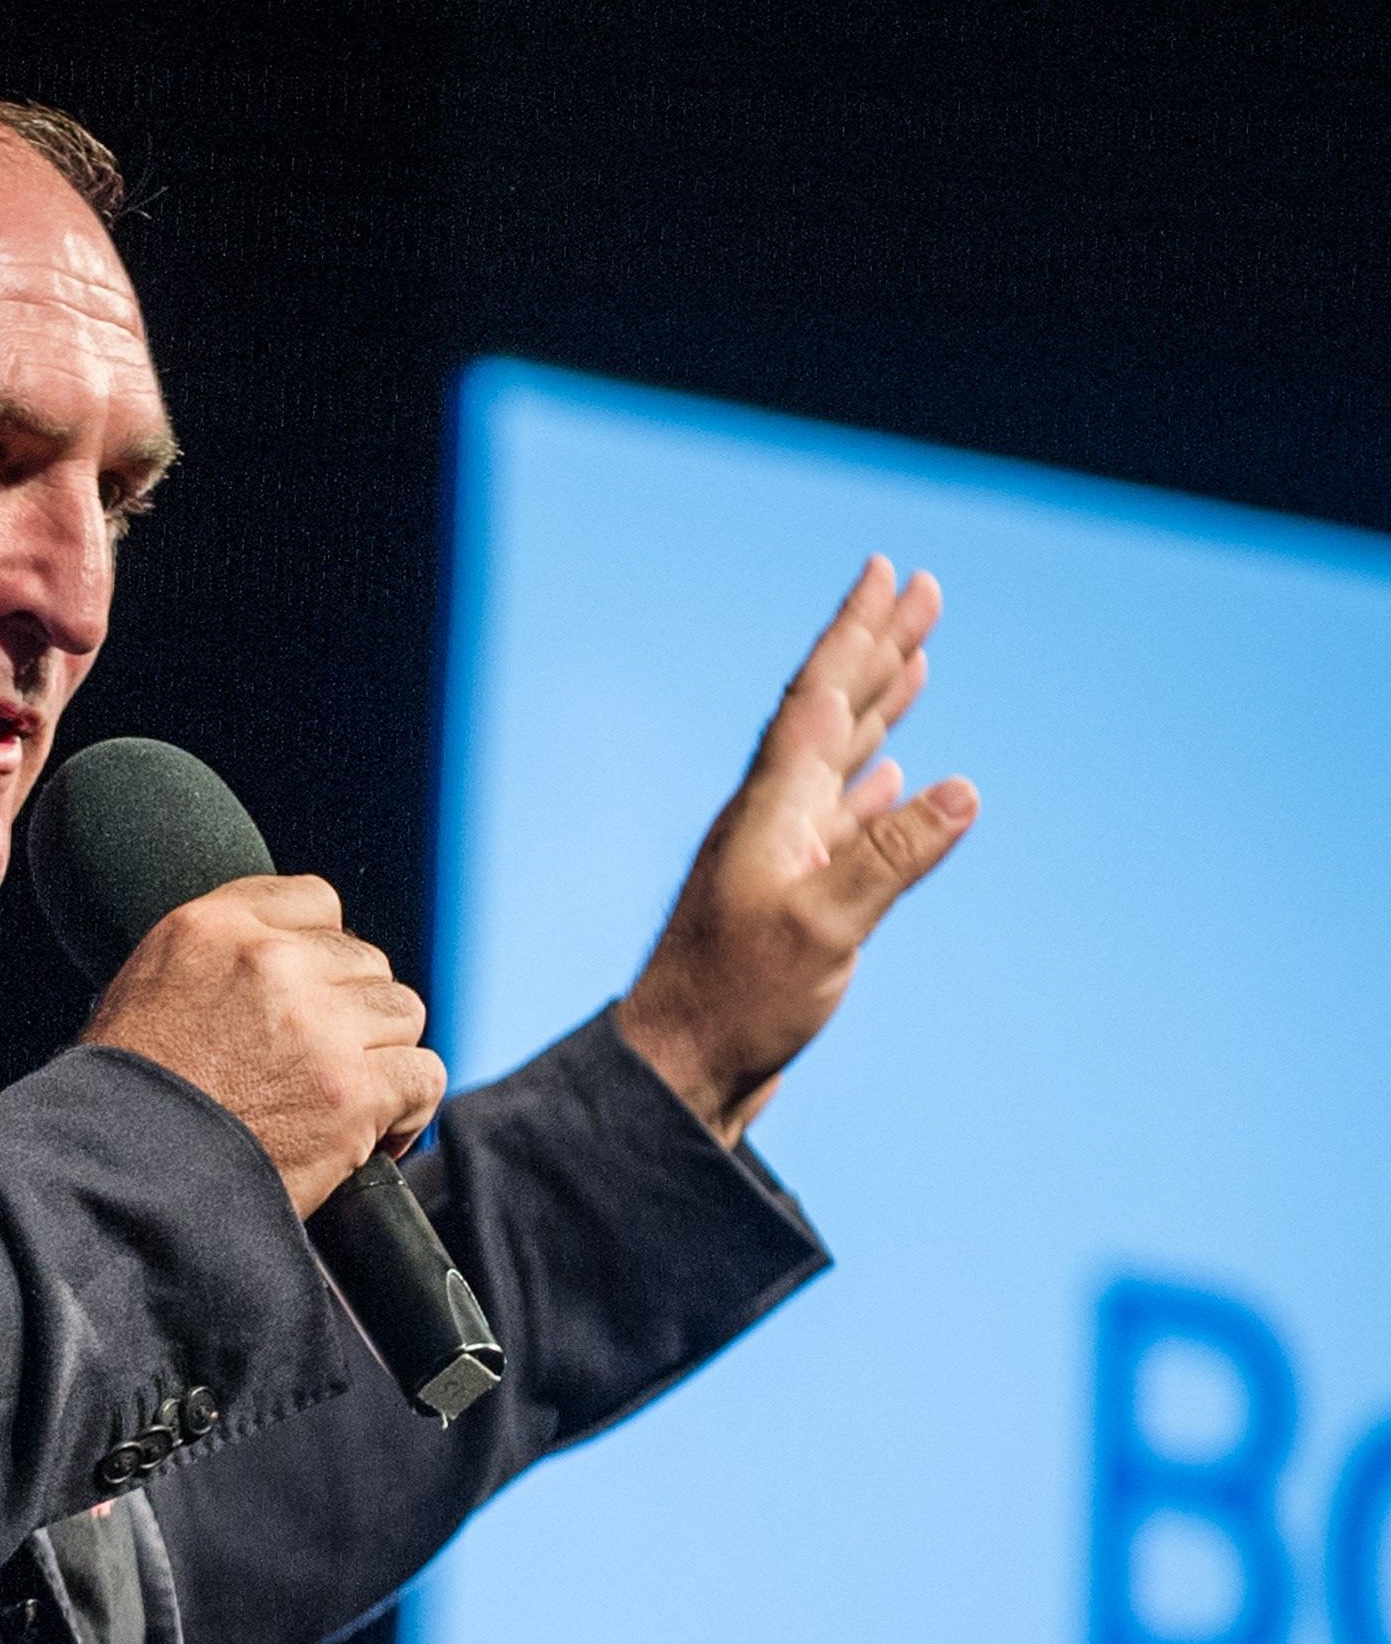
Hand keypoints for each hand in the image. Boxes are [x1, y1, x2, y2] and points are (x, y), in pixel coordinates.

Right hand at [81, 874, 445, 1215]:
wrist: (116, 1181)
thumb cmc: (122, 1103)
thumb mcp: (145, 991)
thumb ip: (217, 962)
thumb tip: (279, 965)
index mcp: (212, 927)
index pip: (315, 902)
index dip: (321, 955)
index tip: (312, 996)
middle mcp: (270, 961)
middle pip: (364, 962)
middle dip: (350, 1012)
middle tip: (318, 1064)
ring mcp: (318, 1025)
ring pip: (402, 1013)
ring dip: (381, 1056)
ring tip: (344, 1098)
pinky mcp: (352, 1091)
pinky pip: (422, 1075)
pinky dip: (406, 1110)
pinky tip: (370, 1135)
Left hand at [618, 554, 979, 1144]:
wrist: (682, 1070)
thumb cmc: (736, 1004)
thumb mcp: (822, 929)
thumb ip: (890, 857)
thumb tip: (961, 788)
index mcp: (772, 810)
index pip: (820, 698)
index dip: (855, 633)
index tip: (888, 574)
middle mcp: (772, 819)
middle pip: (832, 712)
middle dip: (877, 649)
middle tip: (922, 590)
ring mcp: (779, 857)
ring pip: (839, 761)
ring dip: (879, 707)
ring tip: (915, 660)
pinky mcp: (789, 898)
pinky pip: (839, 819)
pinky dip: (871, 788)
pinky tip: (893, 777)